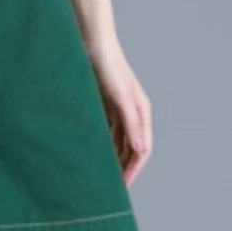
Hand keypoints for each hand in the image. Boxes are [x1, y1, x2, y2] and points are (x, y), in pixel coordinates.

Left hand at [86, 34, 152, 186]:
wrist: (91, 41)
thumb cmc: (108, 66)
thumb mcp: (120, 97)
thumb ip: (132, 124)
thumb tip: (141, 151)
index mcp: (141, 113)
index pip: (142, 150)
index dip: (134, 170)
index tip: (122, 188)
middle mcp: (132, 114)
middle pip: (131, 149)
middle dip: (123, 169)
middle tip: (110, 189)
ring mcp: (118, 110)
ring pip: (117, 142)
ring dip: (111, 158)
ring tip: (98, 175)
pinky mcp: (104, 105)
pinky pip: (105, 132)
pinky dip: (100, 145)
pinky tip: (89, 155)